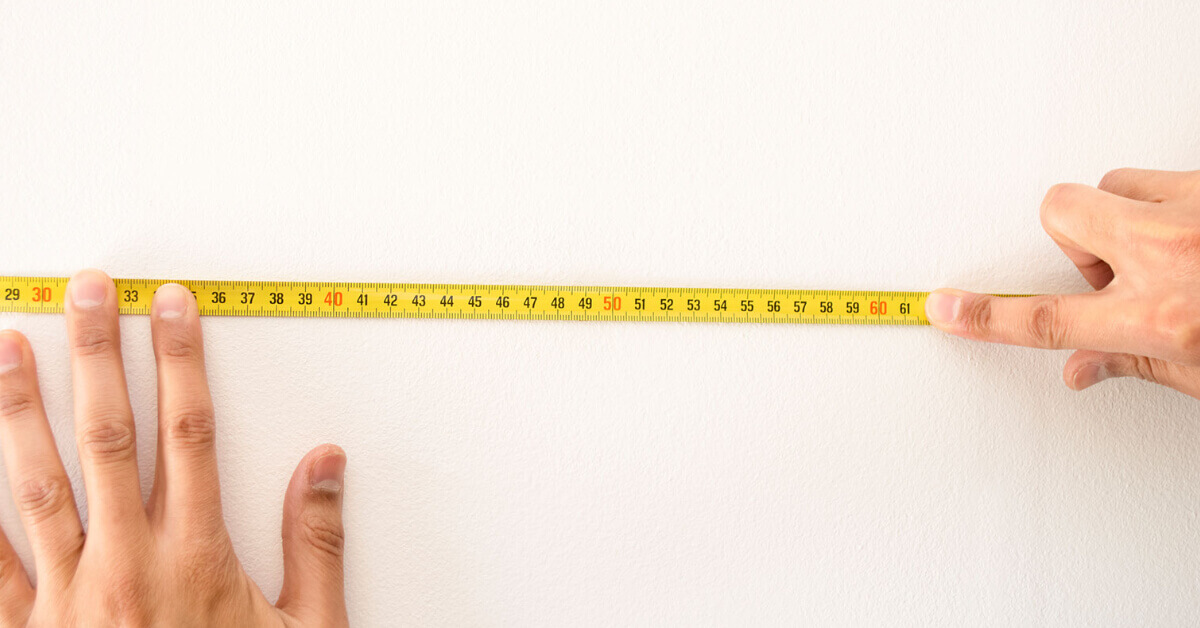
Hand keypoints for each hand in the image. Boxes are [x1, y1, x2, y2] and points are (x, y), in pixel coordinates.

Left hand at [0, 270, 347, 625]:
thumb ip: (317, 545)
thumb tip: (325, 465)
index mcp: (196, 555)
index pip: (190, 429)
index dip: (181, 358)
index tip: (171, 306)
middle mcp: (126, 562)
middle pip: (109, 434)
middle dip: (98, 351)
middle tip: (87, 289)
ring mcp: (67, 597)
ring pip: (37, 482)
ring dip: (21, 407)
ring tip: (11, 346)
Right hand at [925, 168, 1199, 398]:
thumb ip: (1138, 362)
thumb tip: (1083, 366)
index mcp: (1164, 318)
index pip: (1047, 319)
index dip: (985, 316)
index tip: (945, 308)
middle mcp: (1173, 255)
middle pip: (1064, 215)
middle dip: (1075, 238)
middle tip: (1112, 265)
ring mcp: (1194, 210)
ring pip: (1115, 186)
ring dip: (1131, 216)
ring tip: (1172, 248)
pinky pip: (1165, 176)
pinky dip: (1175, 204)